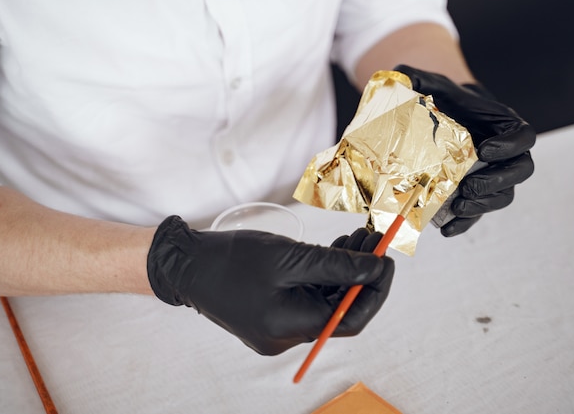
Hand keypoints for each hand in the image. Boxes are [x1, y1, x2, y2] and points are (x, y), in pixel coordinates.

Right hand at [147, 216, 393, 354]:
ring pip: (325, 301)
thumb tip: (375, 269)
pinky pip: (308, 298)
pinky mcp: (272, 314)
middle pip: (339, 309)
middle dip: (361, 274)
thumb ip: (337, 266)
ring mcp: (278, 327)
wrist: (187, 264)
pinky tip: (335, 250)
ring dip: (344, 271)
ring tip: (358, 238)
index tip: (386, 259)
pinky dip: (324, 275)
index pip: (351, 318)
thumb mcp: (290, 258)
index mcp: (290, 326)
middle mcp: (286, 335)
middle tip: (375, 239)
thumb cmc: (231, 259)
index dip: (376, 290)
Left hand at [394, 65, 535, 235]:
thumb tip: (400, 76)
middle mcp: (504, 153)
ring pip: (502, 195)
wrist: (435, 118)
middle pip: (519, 172)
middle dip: (497, 183)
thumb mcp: (429, 84)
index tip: (486, 151)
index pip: (524, 136)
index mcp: (501, 125)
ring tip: (458, 206)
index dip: (512, 146)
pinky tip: (445, 230)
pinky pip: (478, 213)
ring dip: (483, 206)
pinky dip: (463, 224)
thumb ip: (416, 78)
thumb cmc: (439, 99)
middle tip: (468, 186)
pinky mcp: (474, 194)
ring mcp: (491, 175)